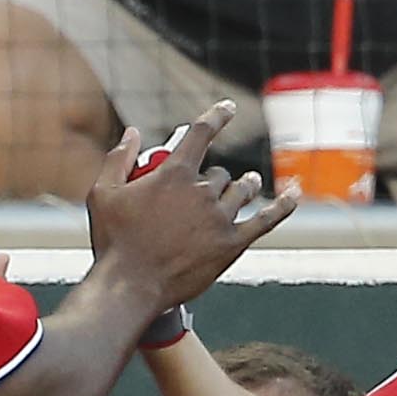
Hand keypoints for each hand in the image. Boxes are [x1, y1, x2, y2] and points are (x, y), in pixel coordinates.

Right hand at [86, 100, 296, 315]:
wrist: (130, 287)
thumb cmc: (113, 242)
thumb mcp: (103, 194)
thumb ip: (118, 158)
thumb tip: (133, 132)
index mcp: (174, 174)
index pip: (201, 134)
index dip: (216, 117)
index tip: (228, 108)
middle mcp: (201, 191)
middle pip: (220, 173)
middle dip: (213, 179)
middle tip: (200, 194)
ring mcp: (219, 218)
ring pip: (241, 191)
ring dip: (241, 187)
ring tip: (243, 186)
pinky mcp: (232, 245)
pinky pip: (266, 220)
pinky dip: (283, 206)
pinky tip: (293, 194)